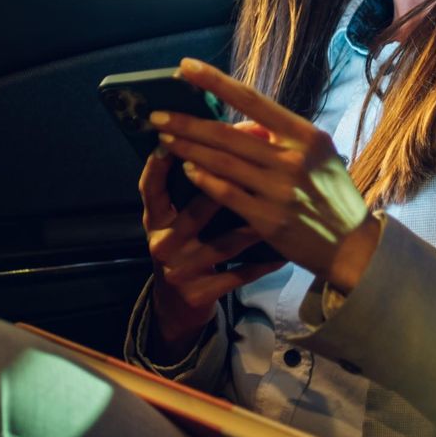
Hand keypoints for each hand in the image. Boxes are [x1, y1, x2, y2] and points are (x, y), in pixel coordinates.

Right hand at [140, 124, 287, 356]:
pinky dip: (263, 264)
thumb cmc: (188, 242)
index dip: (160, 165)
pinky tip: (284, 254)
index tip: (180, 140)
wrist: (179, 301)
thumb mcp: (179, 215)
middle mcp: (162, 243)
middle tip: (256, 171)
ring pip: (223, 246)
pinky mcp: (200, 294)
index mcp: (154, 218)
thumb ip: (195, 181)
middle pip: (193, 215)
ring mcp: (180, 271)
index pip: (151, 187)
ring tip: (282, 211)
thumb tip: (229, 134)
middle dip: (225, 191)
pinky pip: (238, 276)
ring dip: (253, 228)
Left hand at [151, 59, 382, 293]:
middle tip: (156, 115)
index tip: (184, 67)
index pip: (252, 100)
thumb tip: (243, 124)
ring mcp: (280, 190)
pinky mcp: (269, 219)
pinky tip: (187, 169)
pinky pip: (227, 194)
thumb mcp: (319, 156)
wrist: (353, 247)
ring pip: (221, 162)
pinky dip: (204, 180)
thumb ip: (283, 138)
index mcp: (306, 135)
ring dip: (188, 148)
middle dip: (186, 122)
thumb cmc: (332, 196)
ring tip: (164, 138)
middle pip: (227, 134)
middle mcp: (293, 159)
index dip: (214, 81)